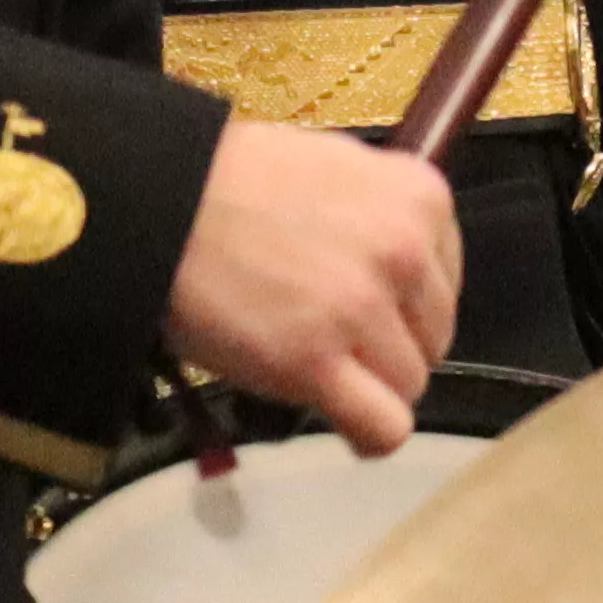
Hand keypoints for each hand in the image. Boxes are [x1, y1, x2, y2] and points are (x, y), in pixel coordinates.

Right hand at [160, 121, 458, 455]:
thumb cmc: (231, 178)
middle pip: (433, 338)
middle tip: (334, 338)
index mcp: (419, 195)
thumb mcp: (334, 166)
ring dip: (369, 387)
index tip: (367, 303)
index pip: (446, 280)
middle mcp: (405, 251)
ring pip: (410, 386)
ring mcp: (361, 309)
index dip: (405, 302)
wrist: (157, 198)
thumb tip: (406, 266)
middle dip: (390, 346)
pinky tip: (345, 427)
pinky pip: (384, 428)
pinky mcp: (315, 363)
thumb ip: (382, 213)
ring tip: (318, 368)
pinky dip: (369, 436)